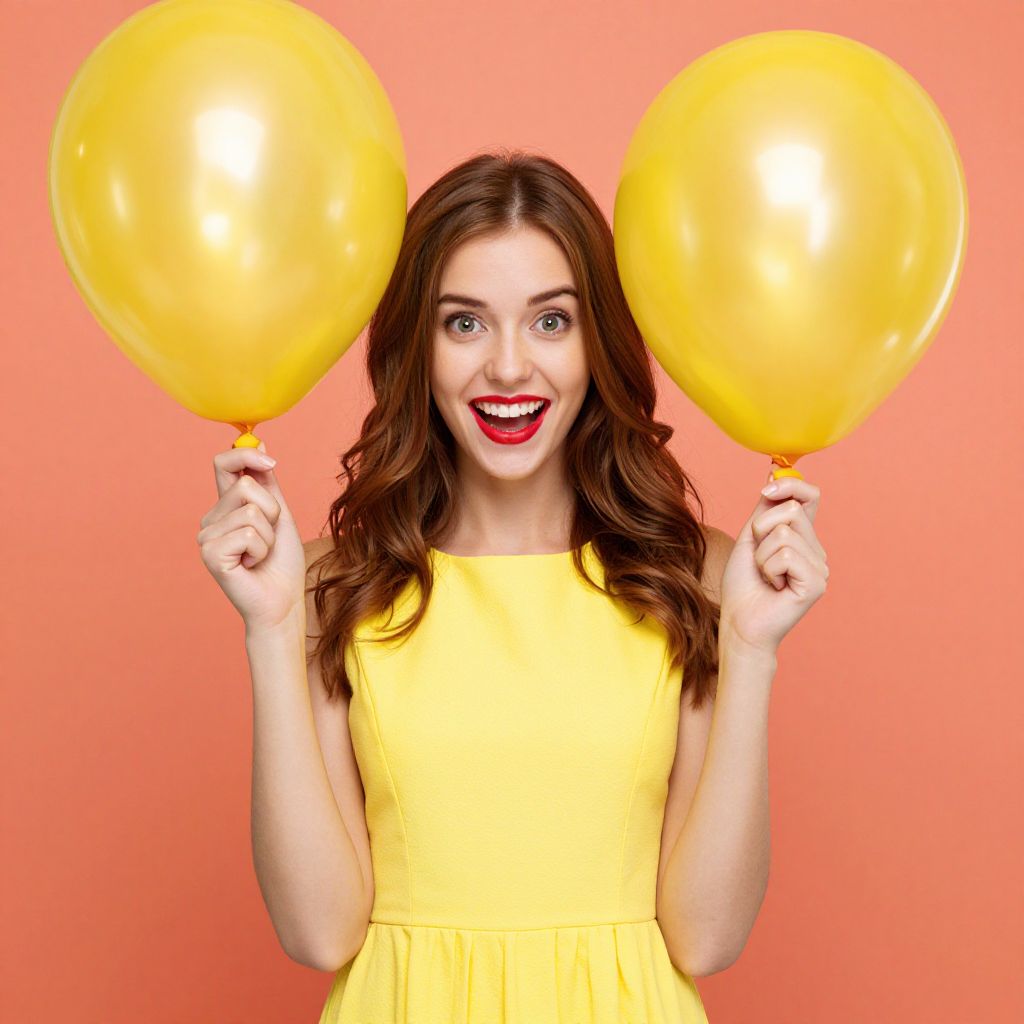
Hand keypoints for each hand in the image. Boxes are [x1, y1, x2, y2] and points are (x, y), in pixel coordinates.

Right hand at [196, 441, 306, 633]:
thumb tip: (260, 441)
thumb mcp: (279, 514)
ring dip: (269, 535)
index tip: (270, 462)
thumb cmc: (281, 563)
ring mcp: (207, 537)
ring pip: (251, 510)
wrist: (282, 602)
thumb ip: (267, 482)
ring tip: (261, 555)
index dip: (245, 454)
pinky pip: (248, 533)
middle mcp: (211, 519)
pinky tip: (252, 566)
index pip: (224, 463)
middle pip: (245, 485)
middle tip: (269, 539)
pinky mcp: (210, 554)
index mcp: (226, 506)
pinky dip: (261, 550)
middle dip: (272, 511)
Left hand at [718, 468, 829, 655]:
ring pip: (784, 533)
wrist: (739, 622)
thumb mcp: (750, 538)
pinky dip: (768, 569)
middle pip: (789, 510)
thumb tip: (774, 472)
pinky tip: (773, 586)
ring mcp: (820, 568)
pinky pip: (785, 555)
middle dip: (761, 530)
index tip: (766, 490)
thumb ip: (765, 508)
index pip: (809, 496)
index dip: (790, 485)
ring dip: (761, 554)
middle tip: (759, 559)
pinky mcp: (816, 584)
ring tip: (765, 576)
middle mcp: (816, 550)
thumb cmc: (743, 585)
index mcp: (804, 538)